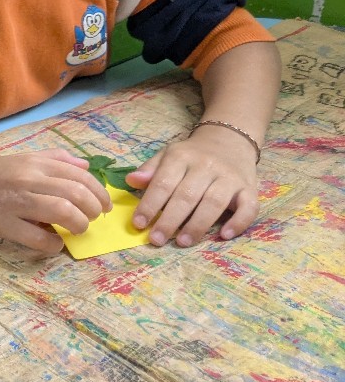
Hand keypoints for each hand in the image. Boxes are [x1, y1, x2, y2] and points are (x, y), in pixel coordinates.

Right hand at [0, 149, 111, 253]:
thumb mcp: (21, 159)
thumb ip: (54, 160)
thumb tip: (86, 167)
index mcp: (35, 164)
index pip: (80, 177)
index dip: (99, 193)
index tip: (103, 206)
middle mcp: (29, 179)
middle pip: (77, 195)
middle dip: (93, 210)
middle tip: (92, 219)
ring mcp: (17, 202)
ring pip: (64, 213)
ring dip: (79, 225)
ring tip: (77, 230)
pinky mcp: (4, 224)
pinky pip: (38, 237)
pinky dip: (53, 244)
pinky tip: (54, 243)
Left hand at [126, 127, 259, 245]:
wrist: (229, 140)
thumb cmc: (192, 155)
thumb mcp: (167, 155)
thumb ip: (150, 170)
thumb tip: (131, 181)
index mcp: (181, 157)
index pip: (163, 183)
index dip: (150, 205)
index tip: (139, 224)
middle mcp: (206, 166)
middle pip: (187, 196)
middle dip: (170, 220)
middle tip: (156, 239)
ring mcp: (230, 177)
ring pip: (214, 203)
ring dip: (197, 225)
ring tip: (183, 242)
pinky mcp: (250, 188)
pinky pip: (248, 207)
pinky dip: (238, 222)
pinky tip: (225, 235)